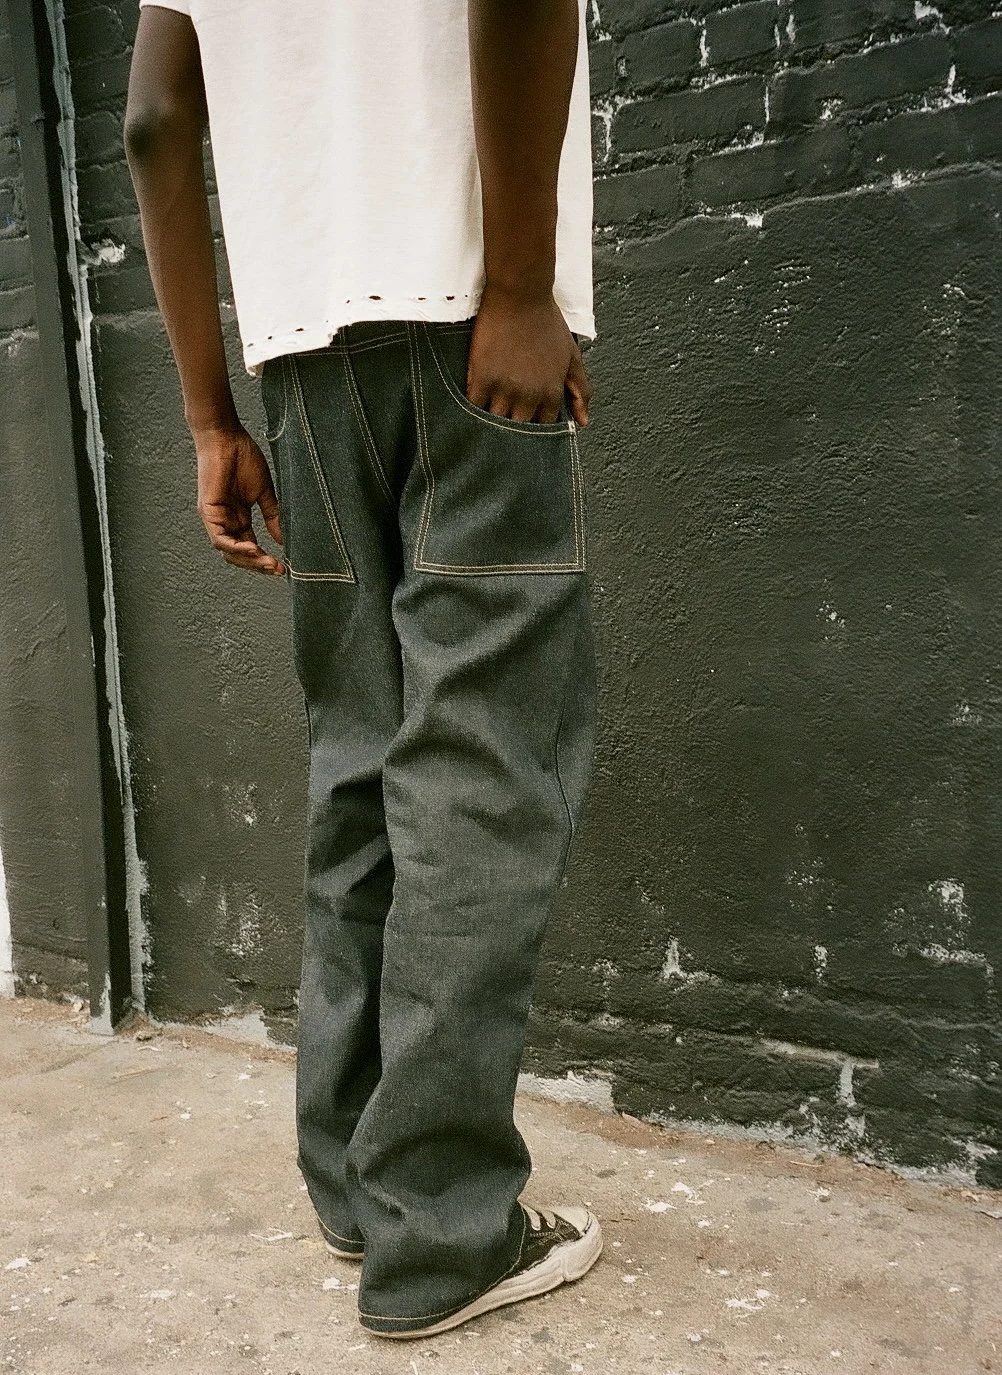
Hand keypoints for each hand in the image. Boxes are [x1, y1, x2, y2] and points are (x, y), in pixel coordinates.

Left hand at [192, 421, 284, 574]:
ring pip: (228, 551)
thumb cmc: (243, 458)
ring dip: (248, 560)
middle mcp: (225, 522)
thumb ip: (272, 515)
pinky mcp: (208, 512)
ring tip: (267, 562)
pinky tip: (253, 549)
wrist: (226, 437)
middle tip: (277, 569)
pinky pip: (219, 539)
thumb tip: (283, 539)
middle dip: (258, 565)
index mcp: (238, 518)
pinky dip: (235, 547)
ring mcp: (215, 518)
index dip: (265, 559)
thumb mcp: (264, 492)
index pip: (250, 547)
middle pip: (239, 554)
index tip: (283, 567)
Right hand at [467, 283, 592, 425]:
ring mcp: (503, 388)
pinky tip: (473, 408)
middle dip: (514, 431)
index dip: (536, 426)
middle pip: (518, 428)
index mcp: (550, 392)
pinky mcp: (481, 377)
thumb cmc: (547, 322)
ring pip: (495, 421)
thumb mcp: (572, 356)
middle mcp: (528, 395)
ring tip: (487, 422)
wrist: (521, 295)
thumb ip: (581, 390)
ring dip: (492, 423)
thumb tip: (583, 422)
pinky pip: (474, 406)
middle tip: (506, 428)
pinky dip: (473, 410)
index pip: (544, 426)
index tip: (528, 423)